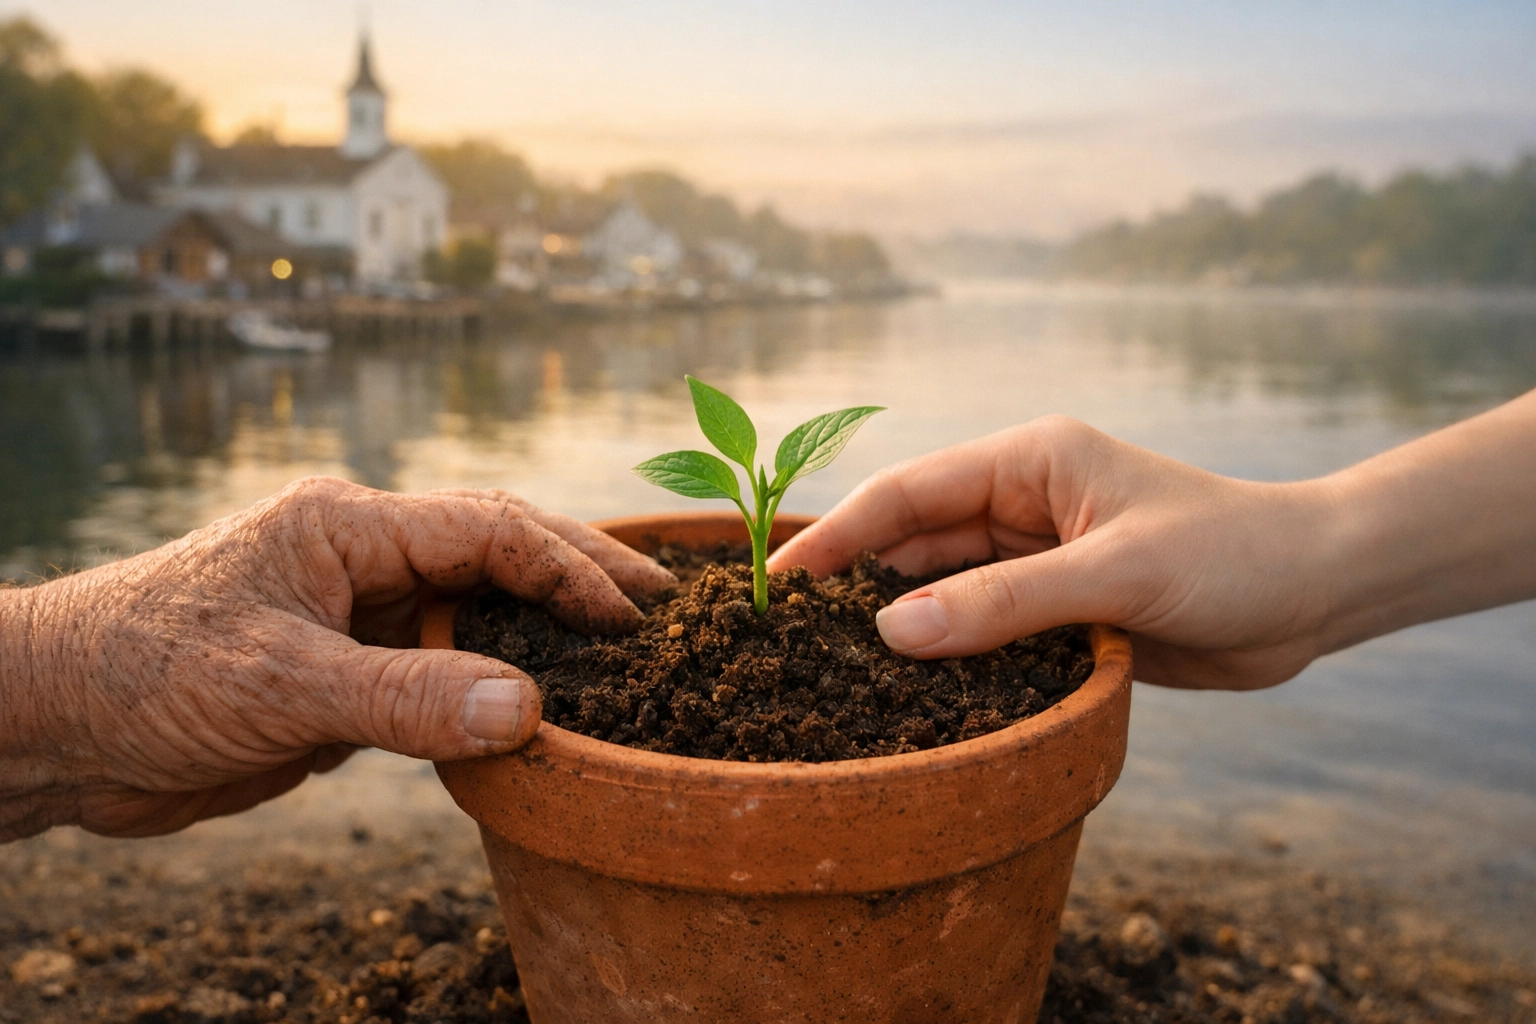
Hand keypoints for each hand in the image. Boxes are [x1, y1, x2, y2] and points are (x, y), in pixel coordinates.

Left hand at [0, 478, 673, 840]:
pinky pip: (443, 668)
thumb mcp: (282, 685)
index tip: (636, 614)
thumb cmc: (143, 672)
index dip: (570, 568)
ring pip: (476, 610)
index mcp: (348, 524)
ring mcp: (357, 614)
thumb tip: (532, 708)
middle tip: (664, 607)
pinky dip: (498, 682)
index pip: (490, 529)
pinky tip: (542, 702)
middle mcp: (362, 557)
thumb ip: (407, 697)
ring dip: (545, 627)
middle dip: (580, 574)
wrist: (53, 726)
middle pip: (498, 551)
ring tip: (626, 650)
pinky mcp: (347, 672)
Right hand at [772, 393, 1535, 691]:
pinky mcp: (1056, 610)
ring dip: (901, 627)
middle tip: (788, 642)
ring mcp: (1037, 559)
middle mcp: (1021, 505)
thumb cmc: (1229, 555)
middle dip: (856, 585)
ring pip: (943, 593)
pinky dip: (949, 657)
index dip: (838, 533)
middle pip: (914, 544)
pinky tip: (911, 692)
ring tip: (831, 674)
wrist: (1315, 594)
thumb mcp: (1114, 574)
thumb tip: (891, 632)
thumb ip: (1003, 604)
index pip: (908, 494)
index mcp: (1028, 462)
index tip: (778, 580)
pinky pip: (982, 631)